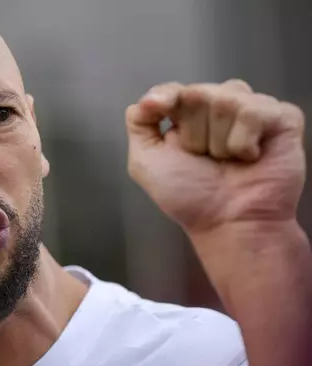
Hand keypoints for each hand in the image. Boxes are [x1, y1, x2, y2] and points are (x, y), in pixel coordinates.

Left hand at [125, 79, 305, 234]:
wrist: (228, 223)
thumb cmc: (191, 199)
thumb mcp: (145, 162)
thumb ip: (138, 124)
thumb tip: (145, 97)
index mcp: (187, 117)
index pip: (173, 89)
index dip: (163, 96)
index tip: (157, 108)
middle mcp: (218, 109)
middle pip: (197, 92)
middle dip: (192, 132)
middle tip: (203, 158)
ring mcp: (251, 111)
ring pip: (224, 98)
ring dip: (217, 140)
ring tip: (226, 161)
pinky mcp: (280, 118)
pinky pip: (253, 110)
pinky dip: (243, 141)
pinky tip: (249, 158)